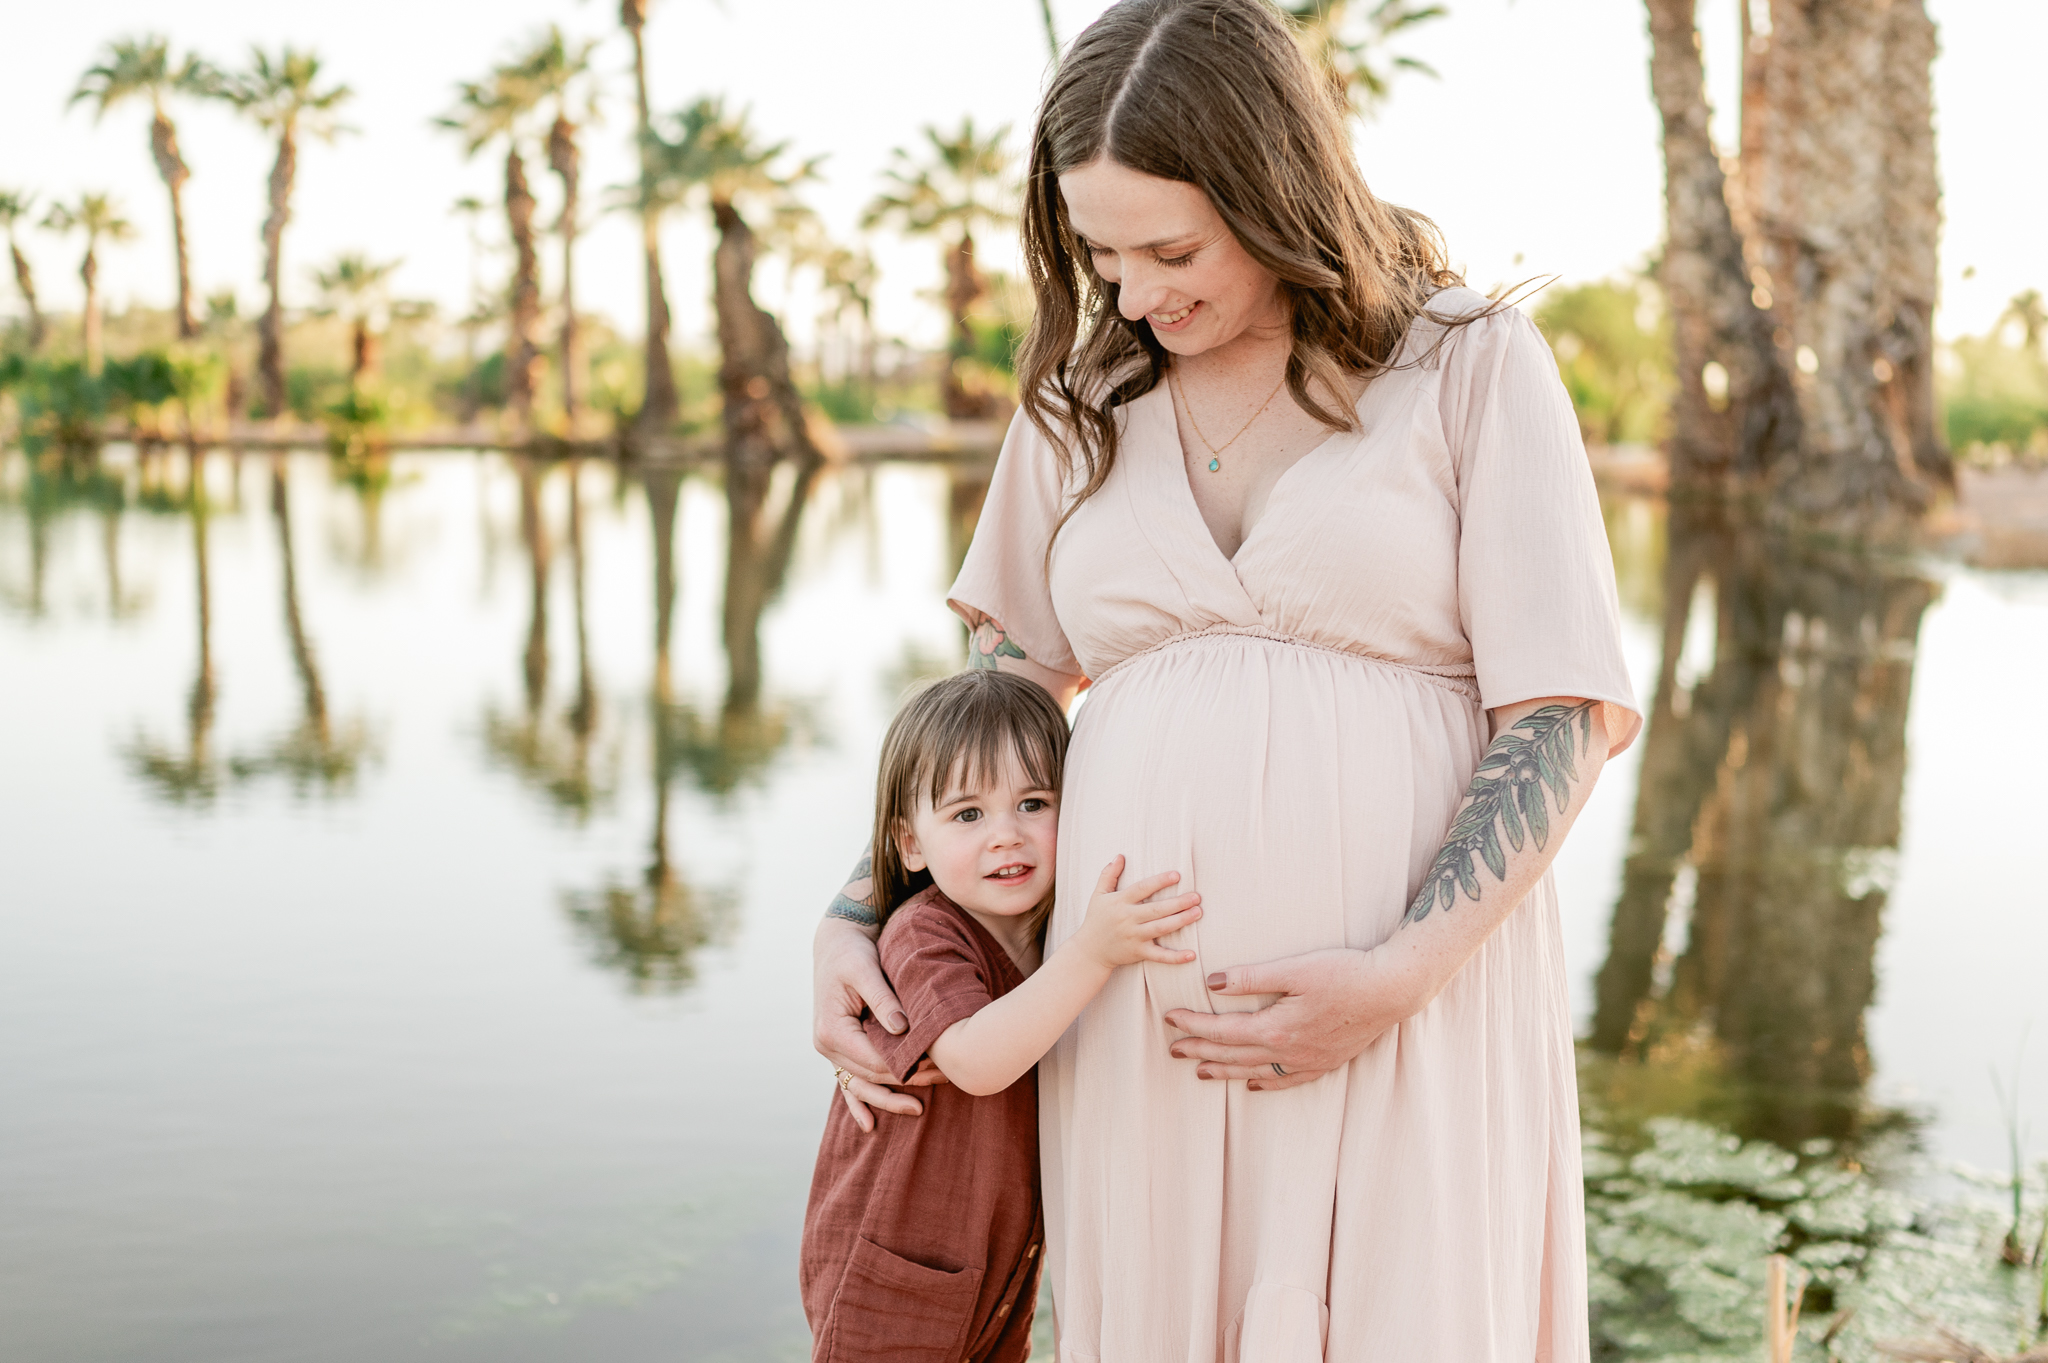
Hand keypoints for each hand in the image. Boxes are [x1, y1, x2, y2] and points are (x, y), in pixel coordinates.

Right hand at [814, 917, 945, 1131]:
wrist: (835, 943)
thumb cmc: (852, 952)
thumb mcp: (865, 969)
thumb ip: (883, 999)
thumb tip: (902, 1028)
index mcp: (832, 1030)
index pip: (874, 1060)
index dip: (905, 1065)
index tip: (936, 1064)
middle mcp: (826, 1045)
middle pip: (871, 1076)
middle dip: (905, 1082)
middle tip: (942, 1081)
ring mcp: (830, 1051)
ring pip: (861, 1085)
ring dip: (889, 1098)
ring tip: (919, 1109)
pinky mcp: (839, 1049)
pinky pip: (848, 1083)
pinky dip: (859, 1104)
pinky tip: (870, 1125)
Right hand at [1072, 855, 1202, 969]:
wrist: (1089, 951)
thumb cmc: (1096, 920)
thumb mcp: (1098, 895)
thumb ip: (1108, 874)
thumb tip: (1119, 855)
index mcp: (1120, 902)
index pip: (1142, 888)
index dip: (1159, 881)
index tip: (1177, 875)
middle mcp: (1128, 919)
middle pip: (1156, 909)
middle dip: (1178, 903)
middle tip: (1196, 896)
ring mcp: (1134, 937)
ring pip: (1161, 928)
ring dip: (1181, 921)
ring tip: (1198, 912)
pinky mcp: (1139, 953)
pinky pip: (1159, 956)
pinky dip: (1176, 957)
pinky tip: (1191, 954)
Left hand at [1162, 944, 1433, 1090]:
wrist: (1392, 990)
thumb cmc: (1345, 973)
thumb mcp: (1294, 969)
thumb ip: (1251, 978)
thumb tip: (1212, 982)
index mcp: (1276, 1028)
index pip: (1223, 1030)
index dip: (1193, 1025)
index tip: (1169, 1019)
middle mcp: (1289, 1052)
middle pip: (1234, 1055)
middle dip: (1200, 1051)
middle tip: (1173, 1050)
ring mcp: (1308, 1061)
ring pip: (1256, 1072)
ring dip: (1226, 1071)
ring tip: (1201, 1071)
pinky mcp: (1326, 1062)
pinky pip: (1287, 1081)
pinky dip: (1265, 1084)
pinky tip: (1253, 1085)